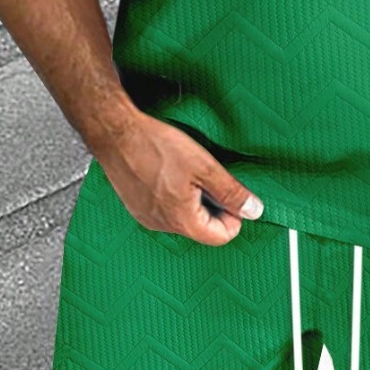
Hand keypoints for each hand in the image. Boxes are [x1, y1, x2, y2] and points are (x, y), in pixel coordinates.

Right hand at [92, 108, 264, 245]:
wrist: (115, 132)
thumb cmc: (156, 146)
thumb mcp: (204, 167)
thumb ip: (231, 192)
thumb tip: (254, 210)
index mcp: (181, 221)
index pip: (221, 237)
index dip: (233, 215)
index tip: (229, 192)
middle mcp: (161, 225)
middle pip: (202, 228)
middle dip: (213, 206)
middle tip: (207, 176)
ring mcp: (145, 217)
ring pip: (184, 218)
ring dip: (193, 200)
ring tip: (186, 172)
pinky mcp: (136, 206)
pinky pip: (165, 210)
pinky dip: (174, 195)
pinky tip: (169, 173)